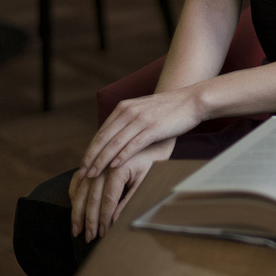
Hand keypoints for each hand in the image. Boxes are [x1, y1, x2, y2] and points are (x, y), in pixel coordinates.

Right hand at [70, 138, 174, 241]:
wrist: (153, 130)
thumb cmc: (154, 157)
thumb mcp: (148, 179)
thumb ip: (131, 199)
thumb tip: (116, 220)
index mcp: (118, 168)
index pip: (107, 200)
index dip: (104, 219)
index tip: (102, 234)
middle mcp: (103, 163)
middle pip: (90, 196)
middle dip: (88, 220)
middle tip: (87, 238)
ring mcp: (96, 160)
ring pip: (81, 189)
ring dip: (77, 210)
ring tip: (76, 229)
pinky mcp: (94, 159)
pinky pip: (78, 178)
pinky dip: (74, 193)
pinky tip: (73, 206)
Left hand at [81, 86, 206, 177]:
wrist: (192, 101)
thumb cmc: (169, 110)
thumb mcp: (143, 111)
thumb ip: (128, 122)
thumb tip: (115, 141)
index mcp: (124, 108)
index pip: (101, 132)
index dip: (90, 150)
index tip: (83, 165)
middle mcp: (129, 112)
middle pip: (103, 138)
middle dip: (91, 158)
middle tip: (82, 173)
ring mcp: (140, 119)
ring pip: (115, 143)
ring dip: (101, 161)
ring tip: (93, 174)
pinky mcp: (153, 127)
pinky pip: (133, 144)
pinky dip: (121, 156)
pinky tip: (114, 166)